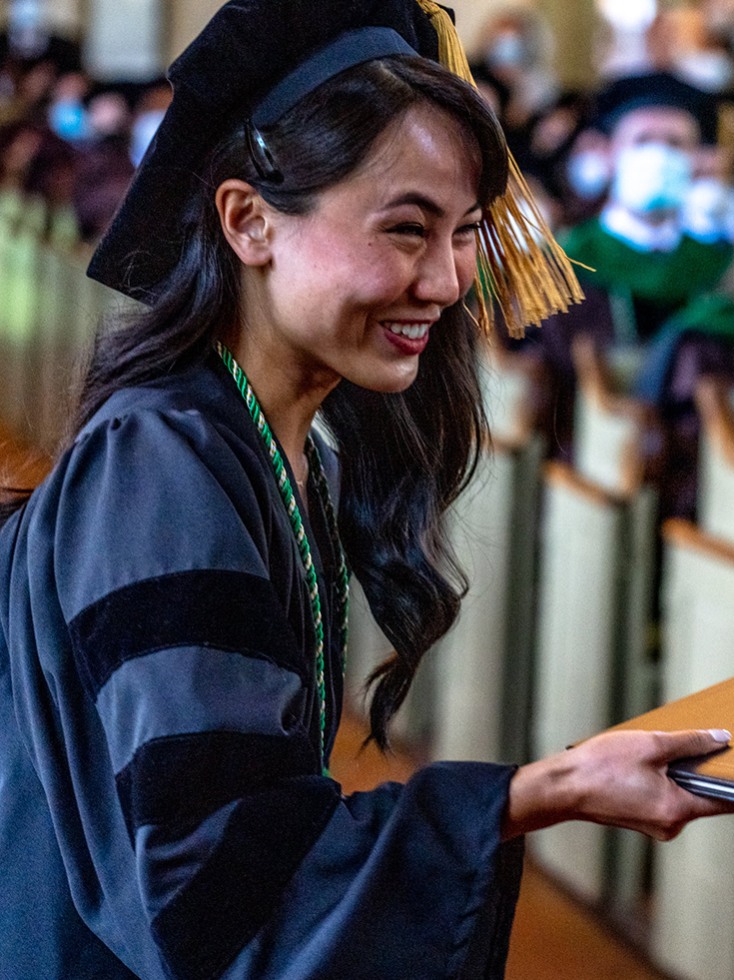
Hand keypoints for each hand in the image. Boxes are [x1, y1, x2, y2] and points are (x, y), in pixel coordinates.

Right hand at [502, 728, 733, 841]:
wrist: (563, 787)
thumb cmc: (600, 768)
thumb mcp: (649, 745)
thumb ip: (689, 742)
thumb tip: (719, 739)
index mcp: (676, 810)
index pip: (723, 800)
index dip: (731, 779)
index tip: (732, 764)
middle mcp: (670, 825)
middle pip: (701, 796)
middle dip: (699, 770)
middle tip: (693, 743)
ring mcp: (655, 825)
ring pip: (681, 795)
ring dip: (677, 773)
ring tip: (657, 750)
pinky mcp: (641, 819)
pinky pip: (663, 798)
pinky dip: (662, 780)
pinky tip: (644, 762)